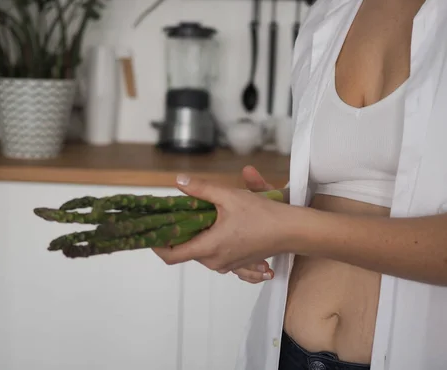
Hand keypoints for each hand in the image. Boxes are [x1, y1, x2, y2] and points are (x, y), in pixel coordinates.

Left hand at [152, 173, 291, 273]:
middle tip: (183, 213)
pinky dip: (216, 247)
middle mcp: (216, 261)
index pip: (171, 255)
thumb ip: (201, 189)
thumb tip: (178, 181)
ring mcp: (228, 265)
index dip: (158, 245)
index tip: (153, 231)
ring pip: (203, 253)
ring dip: (200, 237)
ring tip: (206, 217)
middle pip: (187, 251)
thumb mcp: (229, 196)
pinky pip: (220, 259)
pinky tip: (223, 232)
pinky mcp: (239, 265)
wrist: (292, 231)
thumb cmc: (263, 215)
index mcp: (209, 247)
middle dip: (182, 233)